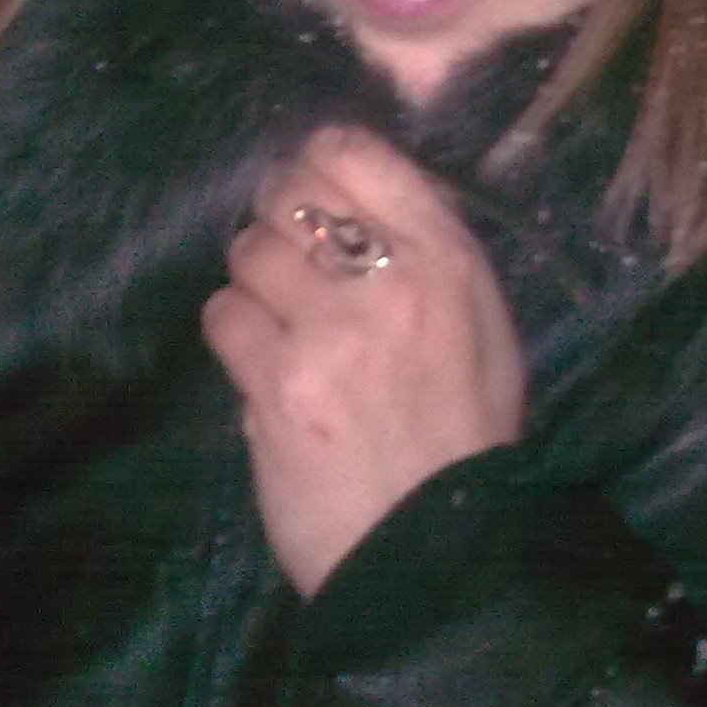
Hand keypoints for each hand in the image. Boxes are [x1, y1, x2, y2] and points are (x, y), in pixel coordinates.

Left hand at [201, 126, 525, 596]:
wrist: (438, 553)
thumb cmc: (464, 436)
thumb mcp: (482, 325)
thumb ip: (427, 252)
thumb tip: (353, 196)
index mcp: (448, 258)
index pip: (357, 154)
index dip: (314, 162)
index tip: (307, 188)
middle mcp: (390, 278)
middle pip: (290, 194)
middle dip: (275, 220)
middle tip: (284, 258)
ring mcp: (330, 330)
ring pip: (249, 252)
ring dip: (254, 280)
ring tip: (278, 321)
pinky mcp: (279, 384)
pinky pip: (224, 316)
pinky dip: (234, 333)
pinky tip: (260, 363)